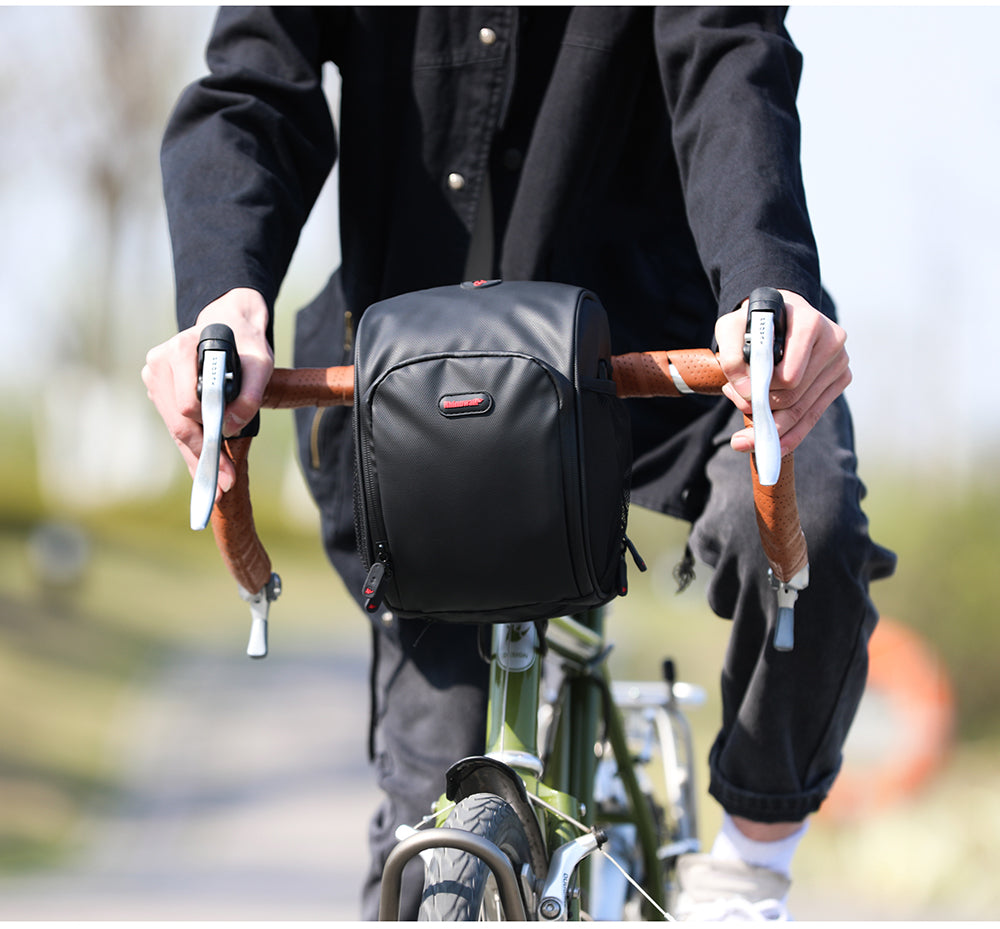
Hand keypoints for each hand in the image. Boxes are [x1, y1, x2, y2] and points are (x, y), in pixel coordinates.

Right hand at [141, 288, 273, 502]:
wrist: (230, 324)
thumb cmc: (246, 342)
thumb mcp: (261, 362)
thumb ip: (250, 393)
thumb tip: (231, 426)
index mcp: (182, 349)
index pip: (189, 406)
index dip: (209, 438)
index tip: (226, 466)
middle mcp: (160, 361)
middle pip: (178, 422)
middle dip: (203, 455)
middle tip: (224, 483)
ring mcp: (155, 376)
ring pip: (174, 428)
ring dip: (196, 455)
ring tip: (216, 482)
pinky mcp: (159, 388)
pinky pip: (174, 424)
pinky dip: (190, 446)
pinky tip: (203, 467)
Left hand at [715, 290, 850, 454]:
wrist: (778, 314)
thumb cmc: (754, 322)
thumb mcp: (731, 328)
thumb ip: (732, 357)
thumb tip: (745, 392)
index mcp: (809, 324)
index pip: (787, 376)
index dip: (760, 391)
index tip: (732, 393)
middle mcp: (832, 341)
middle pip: (795, 396)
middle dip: (763, 411)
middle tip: (735, 409)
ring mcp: (840, 362)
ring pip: (804, 410)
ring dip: (772, 425)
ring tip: (744, 434)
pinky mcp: (840, 379)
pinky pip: (814, 415)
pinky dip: (792, 434)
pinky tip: (773, 446)